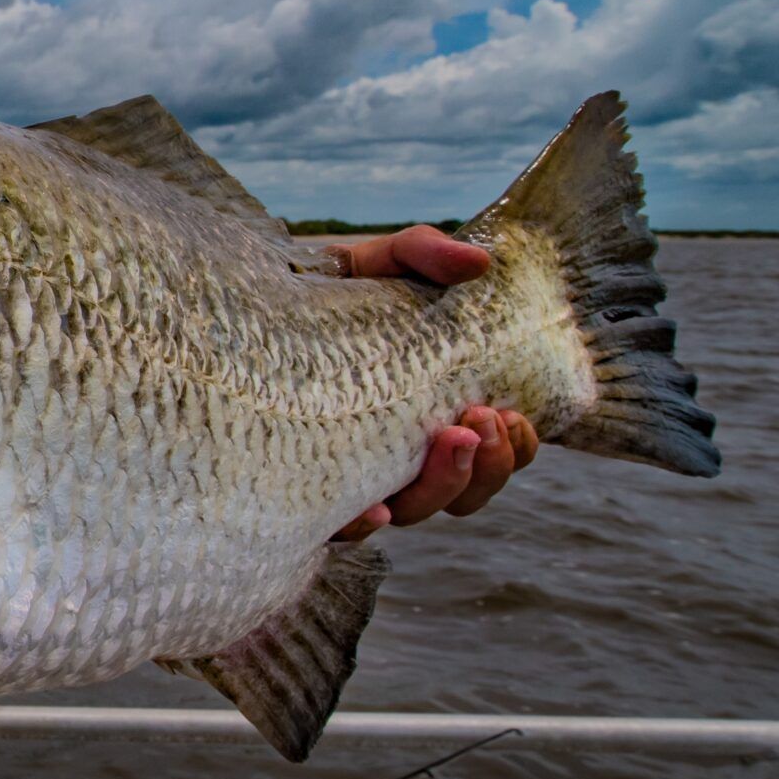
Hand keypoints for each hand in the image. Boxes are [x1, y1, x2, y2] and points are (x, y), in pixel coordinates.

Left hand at [329, 228, 540, 540]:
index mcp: (434, 415)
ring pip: (414, 512)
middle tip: (478, 421)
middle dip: (483, 469)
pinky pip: (337, 524)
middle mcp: (399, 453)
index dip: (514, 452)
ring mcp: (352, 472)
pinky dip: (363, 521)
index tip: (512, 416)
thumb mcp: (385, 262)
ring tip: (448, 439)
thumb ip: (427, 253)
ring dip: (442, 487)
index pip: (492, 456)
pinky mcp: (303, 483)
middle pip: (460, 495)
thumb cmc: (336, 286)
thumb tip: (478, 262)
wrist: (264, 295)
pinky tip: (375, 504)